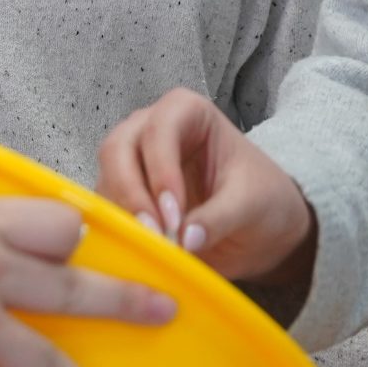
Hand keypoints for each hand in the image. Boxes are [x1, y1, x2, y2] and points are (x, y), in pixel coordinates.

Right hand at [96, 88, 314, 281]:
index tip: (174, 216)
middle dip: (132, 193)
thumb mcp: (251, 206)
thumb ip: (219, 218)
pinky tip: (139, 253)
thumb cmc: (262, 200)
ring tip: (151, 249)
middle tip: (155, 234)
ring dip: (121, 216)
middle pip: (118, 149)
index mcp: (187, 113)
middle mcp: (150, 129)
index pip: (159, 129)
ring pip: (105, 180)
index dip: (160, 170)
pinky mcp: (123, 197)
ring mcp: (132, 163)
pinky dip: (117, 231)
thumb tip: (185, 239)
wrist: (262, 227)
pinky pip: (106, 209)